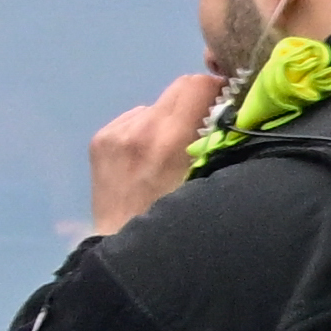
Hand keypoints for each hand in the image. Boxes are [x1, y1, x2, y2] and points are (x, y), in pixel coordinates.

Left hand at [90, 70, 225, 236]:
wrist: (121, 247)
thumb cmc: (174, 220)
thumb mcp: (207, 181)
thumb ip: (218, 142)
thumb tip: (230, 110)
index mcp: (170, 138)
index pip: (198, 84)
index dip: (216, 91)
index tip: (223, 108)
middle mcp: (140, 128)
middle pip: (178, 88)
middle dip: (194, 104)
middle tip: (198, 133)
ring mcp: (116, 133)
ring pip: (155, 107)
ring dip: (166, 121)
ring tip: (165, 156)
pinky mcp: (100, 140)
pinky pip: (133, 120)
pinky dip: (143, 131)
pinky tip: (143, 161)